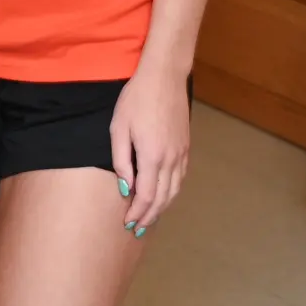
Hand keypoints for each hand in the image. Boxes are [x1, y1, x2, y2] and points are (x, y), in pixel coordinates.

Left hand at [108, 67, 191, 235]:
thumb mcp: (119, 128)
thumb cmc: (136, 99)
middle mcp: (171, 159)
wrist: (164, 76)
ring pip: (174, 190)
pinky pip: (180, 178)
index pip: (146, 196)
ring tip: (150, 218)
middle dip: (149, 216)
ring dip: (162, 208)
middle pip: (162, 198)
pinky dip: (172, 192)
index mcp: (152, 156)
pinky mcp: (186, 146)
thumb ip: (121, 161)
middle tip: (137, 229)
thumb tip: (125, 188)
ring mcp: (181, 153)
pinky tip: (164, 196)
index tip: (127, 224)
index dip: (137, 213)